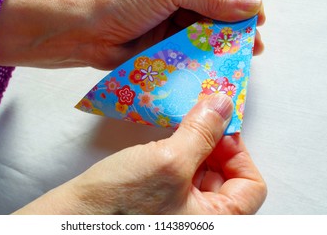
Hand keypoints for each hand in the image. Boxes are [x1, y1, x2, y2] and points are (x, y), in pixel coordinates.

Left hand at [0, 0, 264, 68]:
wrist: (81, 30)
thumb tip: (251, 3)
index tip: (257, 16)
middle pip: (216, 6)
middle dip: (234, 23)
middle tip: (252, 43)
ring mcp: (170, 17)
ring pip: (206, 29)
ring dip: (221, 42)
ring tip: (240, 55)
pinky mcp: (165, 42)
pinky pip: (191, 47)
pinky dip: (204, 55)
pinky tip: (217, 63)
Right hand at [13, 94, 266, 213]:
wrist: (75, 216)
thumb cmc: (120, 202)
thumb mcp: (168, 162)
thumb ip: (201, 132)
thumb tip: (224, 103)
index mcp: (215, 222)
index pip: (251, 186)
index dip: (239, 153)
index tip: (219, 128)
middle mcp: (202, 220)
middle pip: (228, 177)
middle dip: (215, 145)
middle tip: (198, 121)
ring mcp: (182, 211)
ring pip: (204, 172)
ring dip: (197, 146)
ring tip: (180, 129)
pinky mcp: (163, 201)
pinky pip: (184, 174)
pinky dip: (182, 153)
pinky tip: (167, 141)